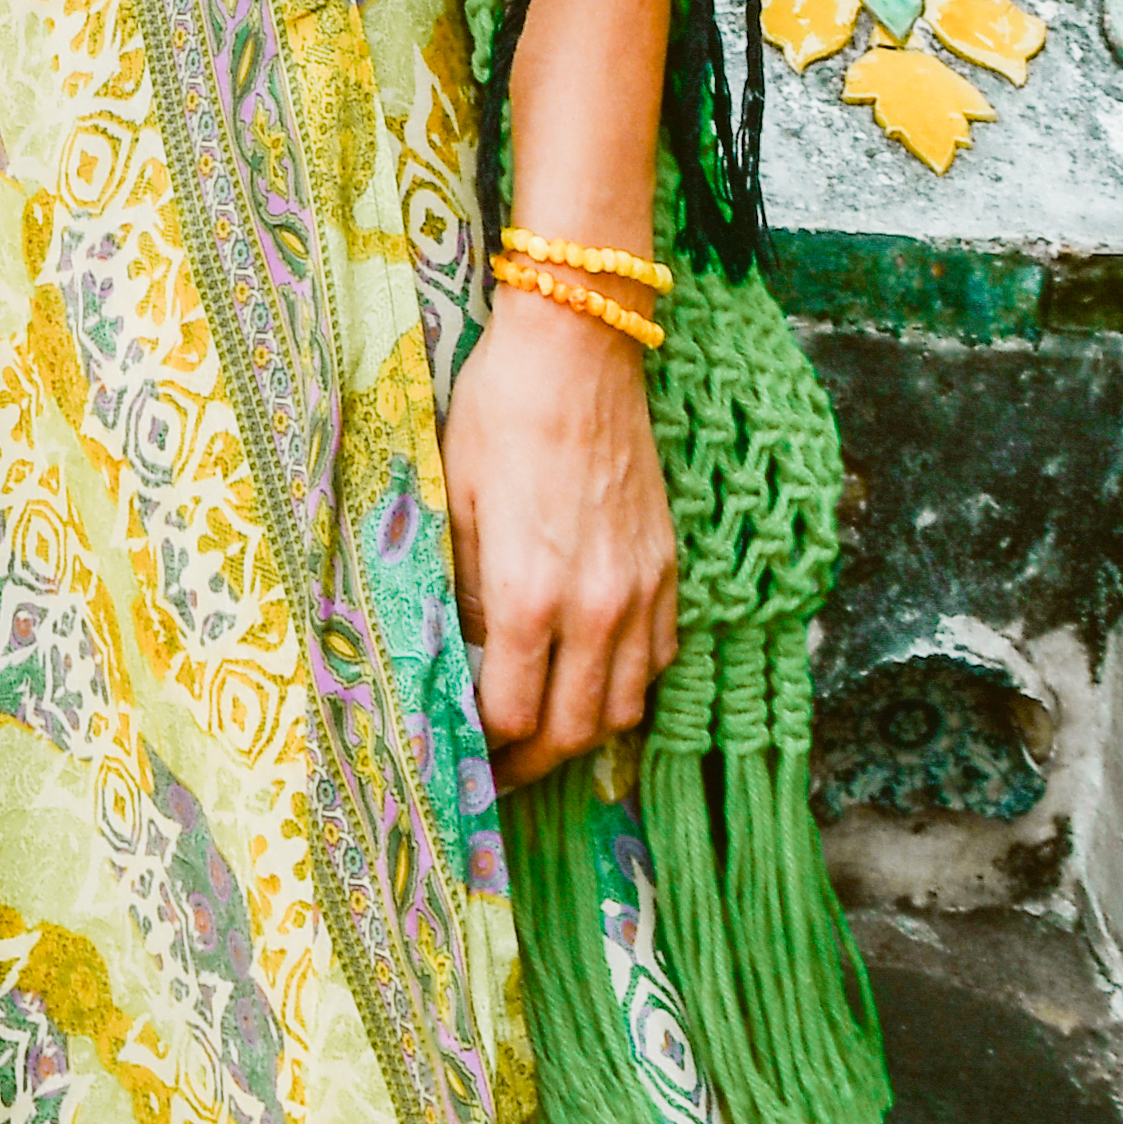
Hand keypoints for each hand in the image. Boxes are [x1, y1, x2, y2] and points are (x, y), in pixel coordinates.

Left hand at [445, 284, 679, 784]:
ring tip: (546, 736)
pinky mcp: (667, 570)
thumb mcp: (455, 500)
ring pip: (623, 708)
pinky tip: (595, 679)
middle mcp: (596, 609)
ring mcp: (641, 593)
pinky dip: (627, 687)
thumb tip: (460, 656)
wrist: (579, 350)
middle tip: (501, 774)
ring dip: (583, 735)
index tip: (465, 761)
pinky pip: (658, 661)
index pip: (514, 715)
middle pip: (573, 730)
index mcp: (530, 595)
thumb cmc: (501, 415)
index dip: (488, 751)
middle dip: (533, 764)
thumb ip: (462, 591)